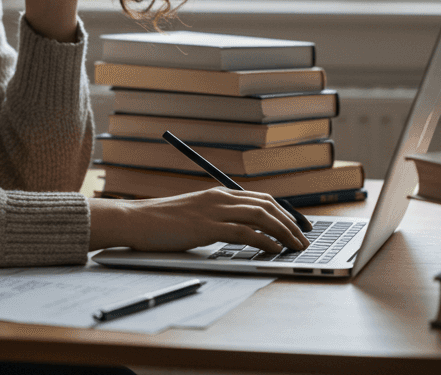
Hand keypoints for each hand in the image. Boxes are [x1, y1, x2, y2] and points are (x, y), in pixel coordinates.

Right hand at [88, 189, 310, 252]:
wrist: (136, 220)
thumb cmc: (161, 221)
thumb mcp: (193, 214)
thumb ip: (215, 217)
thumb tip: (236, 229)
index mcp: (218, 193)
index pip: (261, 198)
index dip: (284, 212)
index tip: (298, 225)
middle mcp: (220, 197)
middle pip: (267, 205)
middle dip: (290, 222)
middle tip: (304, 238)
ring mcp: (214, 211)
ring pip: (261, 216)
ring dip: (283, 232)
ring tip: (296, 246)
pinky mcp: (207, 227)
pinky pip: (244, 231)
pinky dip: (264, 239)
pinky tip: (274, 249)